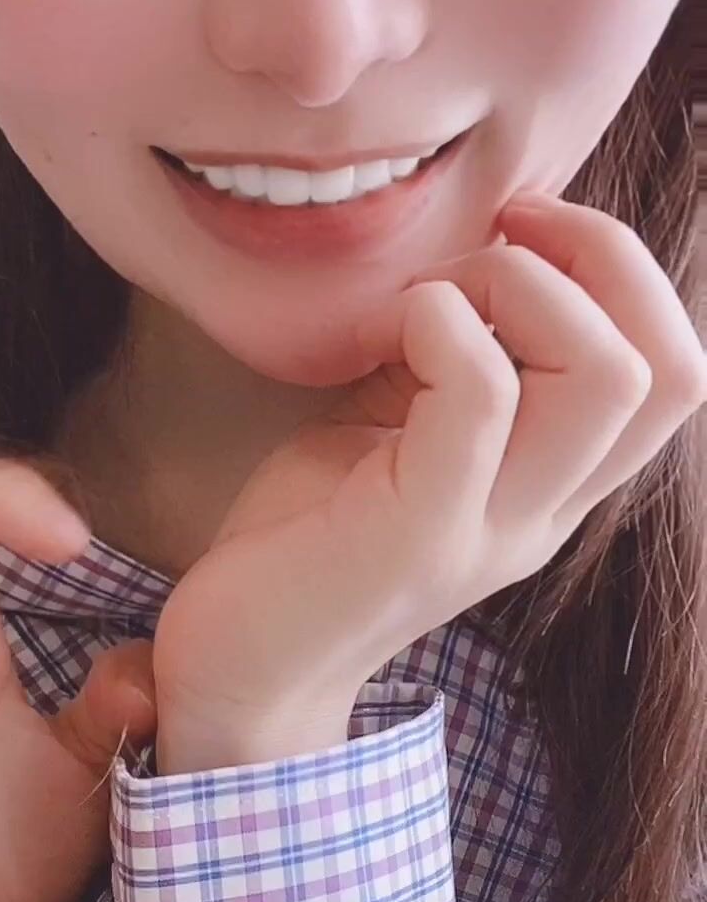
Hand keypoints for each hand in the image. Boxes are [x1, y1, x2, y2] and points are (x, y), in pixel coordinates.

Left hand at [152, 192, 706, 767]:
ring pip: (606, 377)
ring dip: (519, 286)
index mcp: (552, 486)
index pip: (674, 374)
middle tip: (493, 239)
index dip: (624, 273)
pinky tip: (386, 328)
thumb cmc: (306, 536)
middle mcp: (544, 514)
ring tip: (433, 293)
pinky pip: (481, 394)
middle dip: (596, 257)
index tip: (523, 230)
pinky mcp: (417, 534)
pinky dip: (440, 321)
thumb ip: (455, 362)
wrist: (238, 671)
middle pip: (668, 371)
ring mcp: (490, 530)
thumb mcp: (399, 429)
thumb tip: (483, 250)